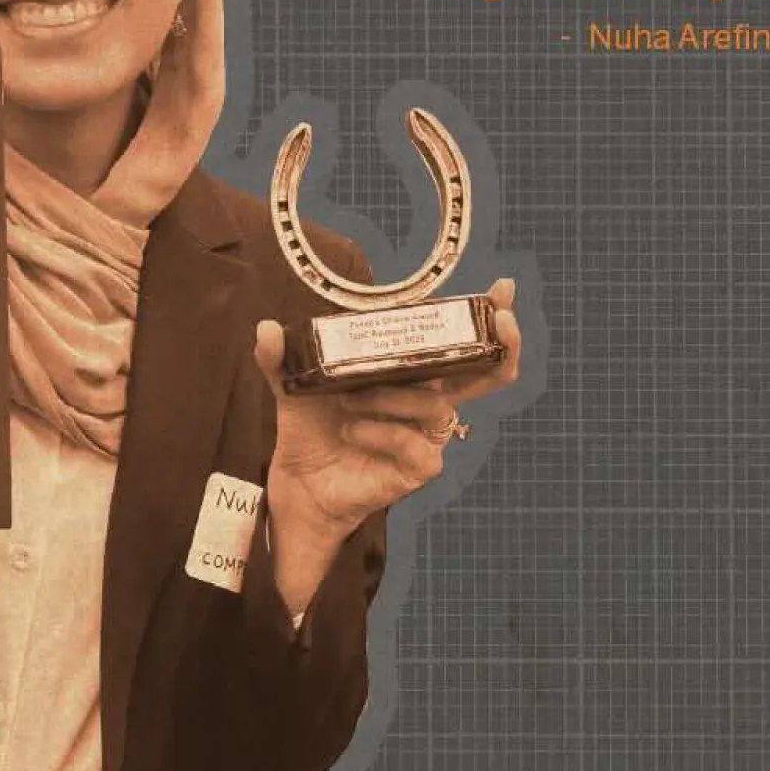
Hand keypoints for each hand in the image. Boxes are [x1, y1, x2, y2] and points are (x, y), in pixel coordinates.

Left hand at [255, 277, 521, 535]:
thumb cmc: (311, 428)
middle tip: (501, 318)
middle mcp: (426, 400)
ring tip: (347, 399)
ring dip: (392, 396)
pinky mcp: (418, 468)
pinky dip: (383, 433)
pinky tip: (353, 431)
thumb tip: (267, 328)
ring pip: (435, 404)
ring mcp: (426, 436)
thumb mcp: (293, 386)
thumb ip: (281, 357)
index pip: (455, 342)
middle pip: (484, 372)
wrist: (298, 482)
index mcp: (409, 373)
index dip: (485, 317)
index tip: (502, 288)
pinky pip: (417, 445)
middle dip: (499, 344)